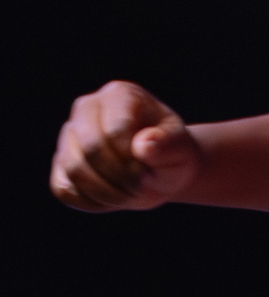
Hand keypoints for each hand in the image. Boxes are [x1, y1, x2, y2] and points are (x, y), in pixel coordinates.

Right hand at [50, 81, 201, 210]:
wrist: (160, 170)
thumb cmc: (172, 153)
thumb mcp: (181, 148)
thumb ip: (168, 145)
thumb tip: (143, 145)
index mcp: (119, 94)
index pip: (116, 130)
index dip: (134, 158)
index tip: (151, 166)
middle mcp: (87, 108)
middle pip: (91, 148)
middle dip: (120, 177)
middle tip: (141, 187)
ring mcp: (68, 136)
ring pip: (74, 170)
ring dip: (107, 192)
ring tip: (131, 194)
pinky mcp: (60, 164)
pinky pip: (65, 190)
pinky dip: (92, 202)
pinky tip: (113, 197)